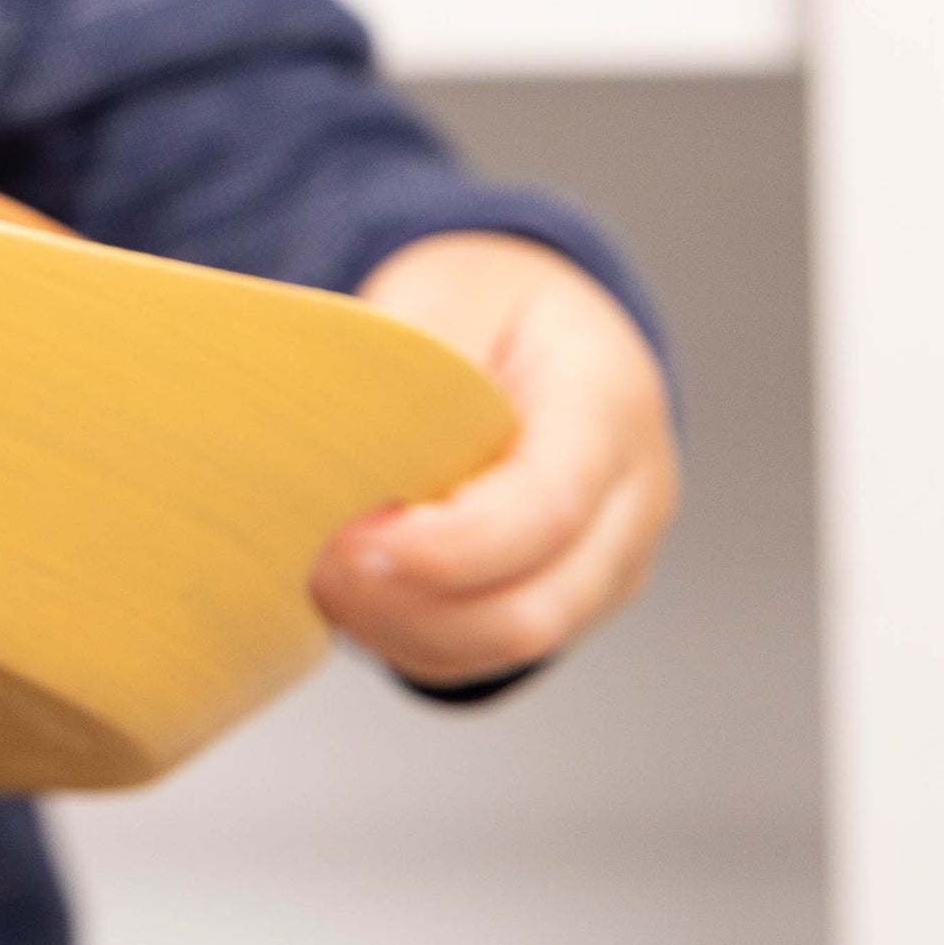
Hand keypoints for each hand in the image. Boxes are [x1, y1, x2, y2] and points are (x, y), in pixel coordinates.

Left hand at [313, 232, 679, 688]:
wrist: (543, 332)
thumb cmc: (497, 306)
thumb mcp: (453, 289)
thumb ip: (414, 359)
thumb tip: (340, 427)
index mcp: (611, 411)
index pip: (548, 509)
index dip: (448, 547)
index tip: (353, 541)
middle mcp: (627, 506)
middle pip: (533, 608)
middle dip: (411, 603)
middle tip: (315, 562)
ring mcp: (599, 568)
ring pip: (501, 648)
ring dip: (397, 626)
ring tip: (315, 571)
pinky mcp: (554, 606)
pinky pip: (477, 655)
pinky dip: (402, 636)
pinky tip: (347, 588)